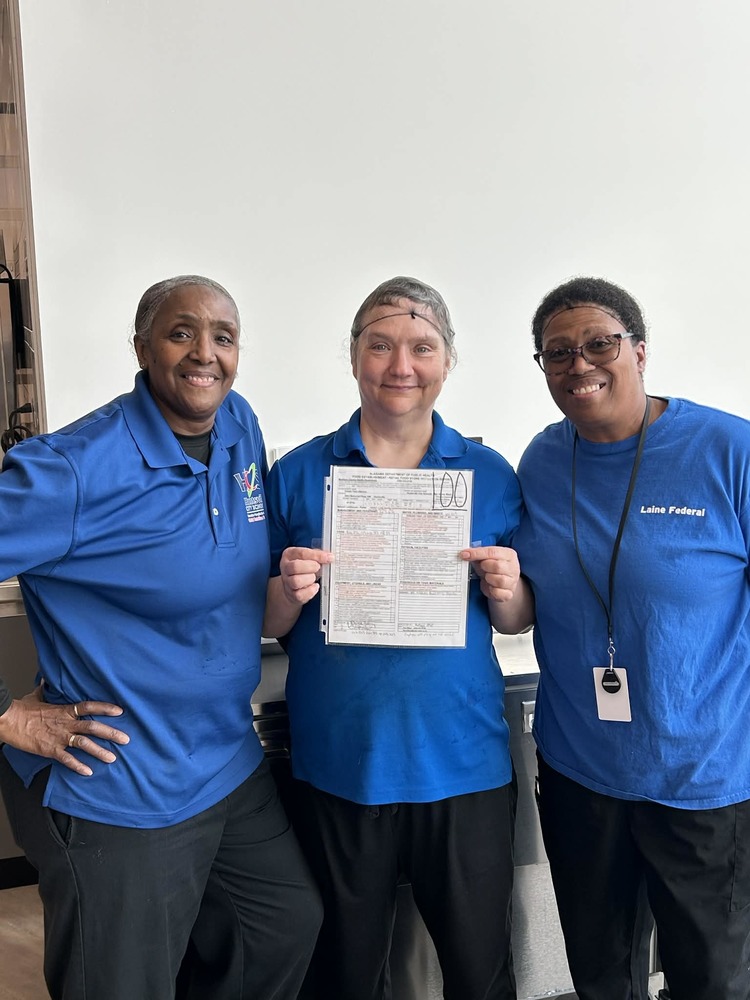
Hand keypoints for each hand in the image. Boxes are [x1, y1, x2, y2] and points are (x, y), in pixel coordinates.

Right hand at [0, 685, 129, 775]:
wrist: (7, 720)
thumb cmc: (21, 709)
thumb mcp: (35, 697)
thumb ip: (44, 691)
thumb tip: (44, 680)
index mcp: (64, 710)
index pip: (90, 706)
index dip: (106, 708)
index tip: (121, 711)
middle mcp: (66, 723)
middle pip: (93, 727)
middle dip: (111, 733)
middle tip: (126, 739)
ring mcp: (59, 737)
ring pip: (84, 744)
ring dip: (100, 751)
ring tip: (113, 758)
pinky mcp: (50, 750)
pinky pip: (67, 759)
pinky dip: (78, 766)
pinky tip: (88, 772)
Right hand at [279, 546, 333, 605]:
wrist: (293, 586)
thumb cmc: (304, 569)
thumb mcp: (308, 558)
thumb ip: (317, 555)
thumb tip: (329, 557)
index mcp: (289, 554)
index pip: (302, 553)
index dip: (317, 556)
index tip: (329, 558)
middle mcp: (286, 568)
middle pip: (295, 566)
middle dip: (311, 567)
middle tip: (318, 568)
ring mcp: (287, 582)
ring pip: (296, 581)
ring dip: (309, 579)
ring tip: (314, 577)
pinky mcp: (292, 594)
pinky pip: (300, 594)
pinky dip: (310, 591)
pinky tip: (315, 586)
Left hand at [460, 546, 520, 603]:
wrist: (500, 584)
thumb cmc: (492, 568)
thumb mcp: (486, 559)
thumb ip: (477, 555)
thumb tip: (465, 554)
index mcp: (509, 554)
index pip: (492, 552)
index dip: (477, 553)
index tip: (464, 554)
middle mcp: (513, 567)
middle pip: (497, 566)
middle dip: (485, 567)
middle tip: (482, 568)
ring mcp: (512, 581)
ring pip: (499, 580)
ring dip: (488, 579)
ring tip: (487, 577)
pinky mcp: (509, 594)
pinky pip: (498, 593)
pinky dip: (491, 590)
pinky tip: (490, 586)